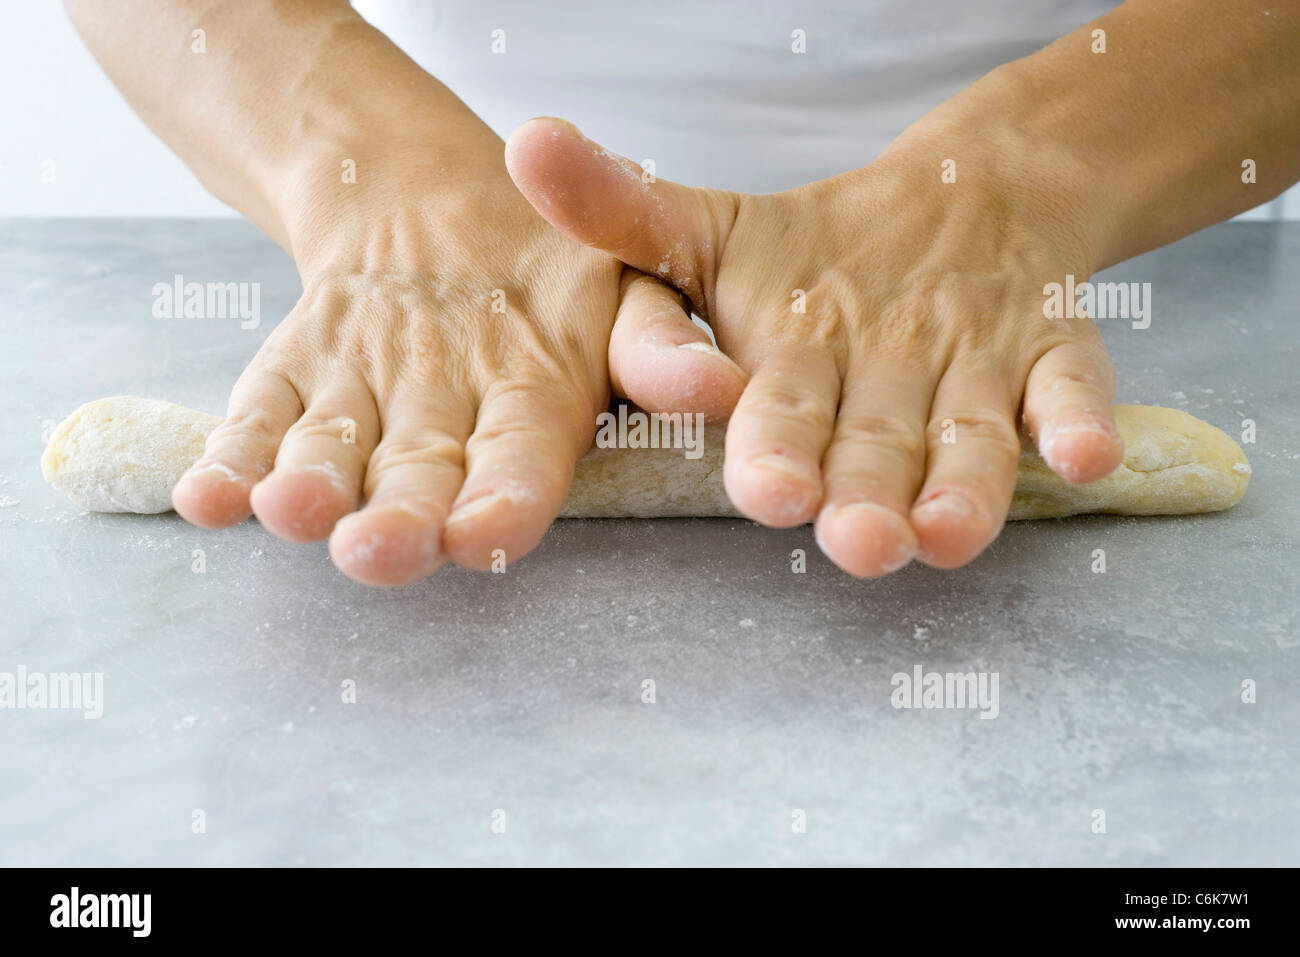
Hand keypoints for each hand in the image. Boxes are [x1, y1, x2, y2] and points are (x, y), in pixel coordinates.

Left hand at [171, 146, 742, 586]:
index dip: (504, 503)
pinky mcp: (294, 382)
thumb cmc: (552, 267)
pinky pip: (258, 422)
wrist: (445, 215)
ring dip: (306, 490)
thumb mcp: (627, 286)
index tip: (482, 534)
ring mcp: (362, 405)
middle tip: (374, 550)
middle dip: (397, 524)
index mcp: (531, 413)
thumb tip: (723, 389)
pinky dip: (229, 459)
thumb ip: (662, 345)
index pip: (522, 466)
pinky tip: (208, 492)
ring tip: (287, 509)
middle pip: (418, 483)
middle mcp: (442, 427)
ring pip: (332, 457)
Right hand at [505, 109, 1123, 577]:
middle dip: (868, 504)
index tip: (772, 491)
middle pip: (875, 456)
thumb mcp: (715, 227)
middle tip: (865, 543)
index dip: (775, 456)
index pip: (778, 421)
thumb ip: (624, 212)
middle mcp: (882, 401)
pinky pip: (1069, 394)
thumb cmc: (820, 251)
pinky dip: (1078, 425)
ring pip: (968, 447)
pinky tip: (1088, 456)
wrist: (955, 209)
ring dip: (965, 492)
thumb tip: (525, 147)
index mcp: (794, 378)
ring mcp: (972, 381)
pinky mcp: (1052, 360)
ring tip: (954, 533)